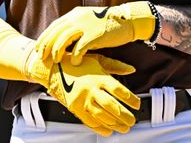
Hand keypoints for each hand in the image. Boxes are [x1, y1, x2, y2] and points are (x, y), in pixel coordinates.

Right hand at [25, 51, 140, 135]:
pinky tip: (109, 130)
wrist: (53, 68)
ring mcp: (82, 100)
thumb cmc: (76, 63)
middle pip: (112, 106)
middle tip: (133, 120)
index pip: (119, 91)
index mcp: (98, 77)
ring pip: (102, 116)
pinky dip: (100, 128)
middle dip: (125, 116)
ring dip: (115, 124)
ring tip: (124, 127)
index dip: (131, 99)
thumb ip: (115, 65)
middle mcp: (91, 89)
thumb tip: (131, 69)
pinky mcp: (75, 108)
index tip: (137, 104)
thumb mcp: (97, 60)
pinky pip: (89, 121)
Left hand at [36, 2, 156, 64]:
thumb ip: (75, 27)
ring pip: (64, 38)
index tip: (38, 48)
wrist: (126, 20)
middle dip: (46, 45)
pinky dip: (76, 55)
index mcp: (74, 15)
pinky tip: (75, 62)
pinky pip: (81, 46)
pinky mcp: (95, 34)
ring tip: (56, 61)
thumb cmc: (107, 23)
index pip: (54, 26)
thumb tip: (63, 37)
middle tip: (41, 57)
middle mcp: (77, 18)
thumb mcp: (87, 20)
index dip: (44, 37)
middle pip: (55, 32)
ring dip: (58, 50)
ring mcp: (86, 25)